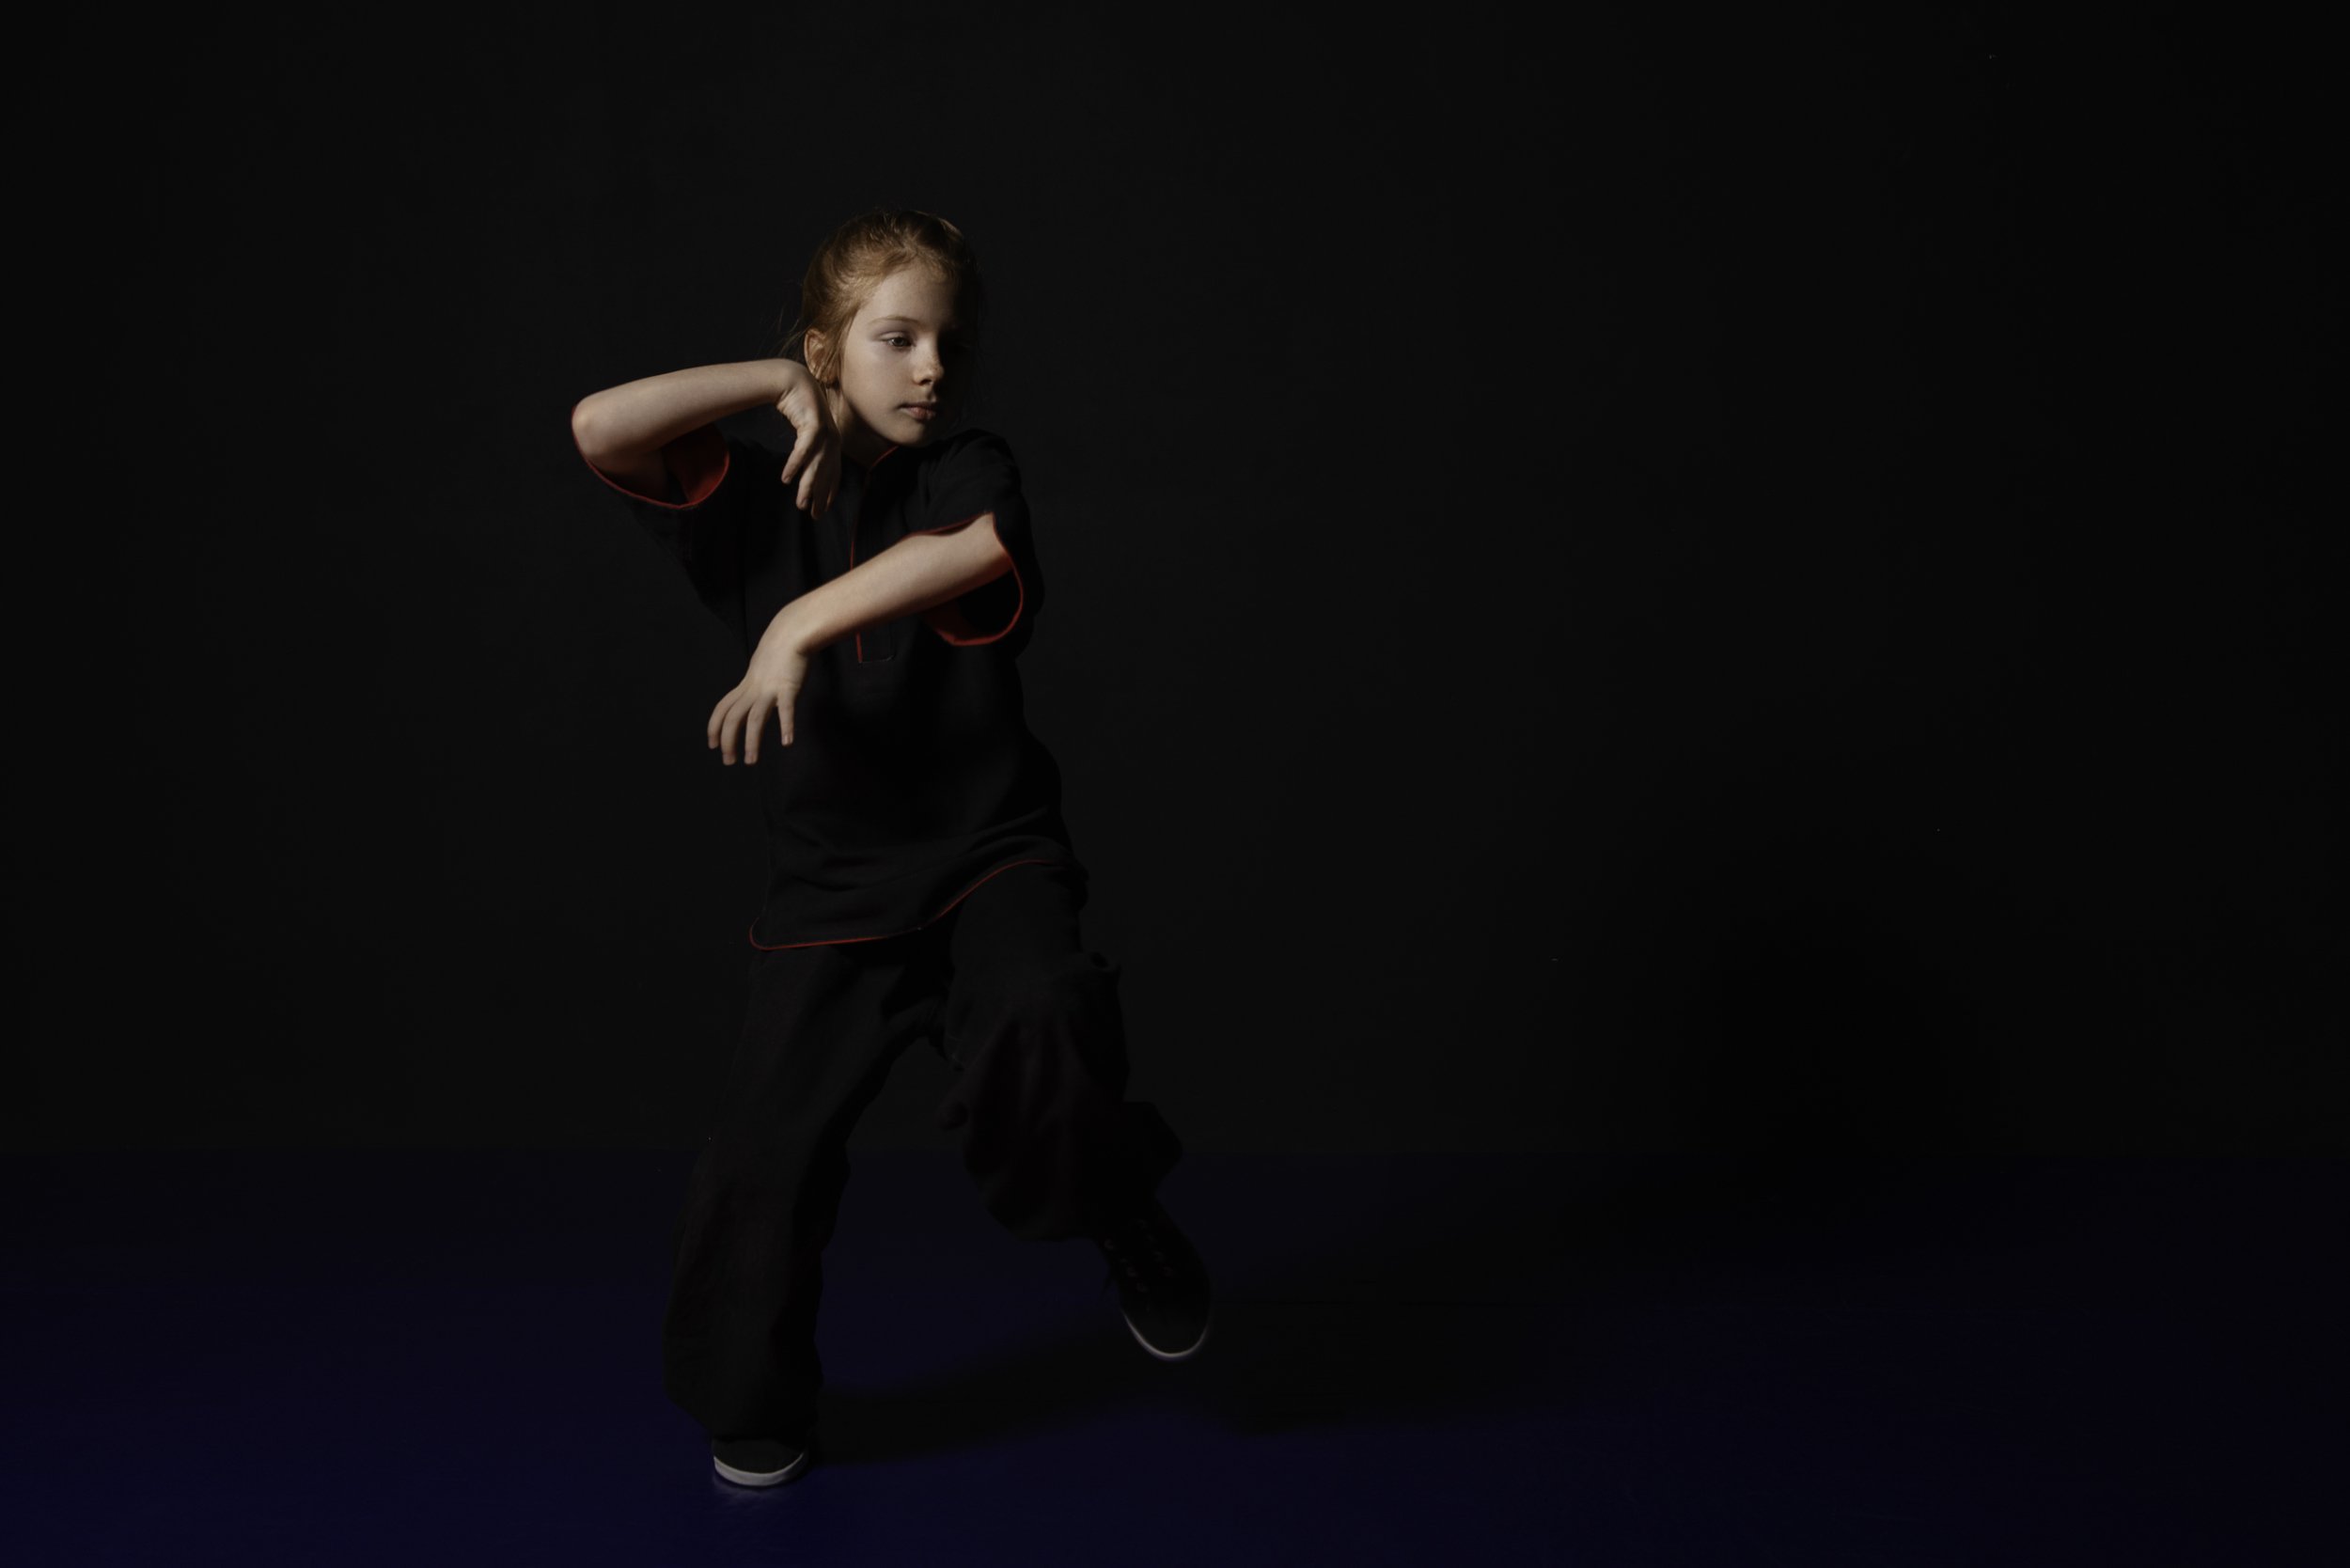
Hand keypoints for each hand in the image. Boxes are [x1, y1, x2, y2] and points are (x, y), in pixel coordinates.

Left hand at [708, 608, 811, 764]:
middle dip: (728, 741)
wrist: (793, 631)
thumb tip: (756, 698)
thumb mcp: (762, 669)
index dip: (714, 727)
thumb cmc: (780, 651)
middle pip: (733, 718)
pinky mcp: (788, 688)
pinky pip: (785, 710)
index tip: (712, 744)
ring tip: (750, 761)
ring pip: (755, 719)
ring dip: (751, 742)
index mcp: (746, 686)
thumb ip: (758, 686)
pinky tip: (787, 742)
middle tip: (729, 761)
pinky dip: (786, 726)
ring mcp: (770, 689)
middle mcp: (753, 689)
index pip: (723, 708)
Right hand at [773, 362, 841, 519]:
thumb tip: (805, 466)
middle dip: (819, 496)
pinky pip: (804, 449)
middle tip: (813, 515)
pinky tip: (787, 478)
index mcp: (833, 442)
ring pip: (816, 466)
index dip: (828, 492)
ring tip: (800, 504)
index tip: (822, 509)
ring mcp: (826, 431)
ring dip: (807, 486)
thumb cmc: (797, 407)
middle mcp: (833, 439)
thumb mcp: (806, 430)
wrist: (792, 381)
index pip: (833, 473)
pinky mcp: (814, 423)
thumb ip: (809, 448)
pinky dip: (795, 464)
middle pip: (826, 474)